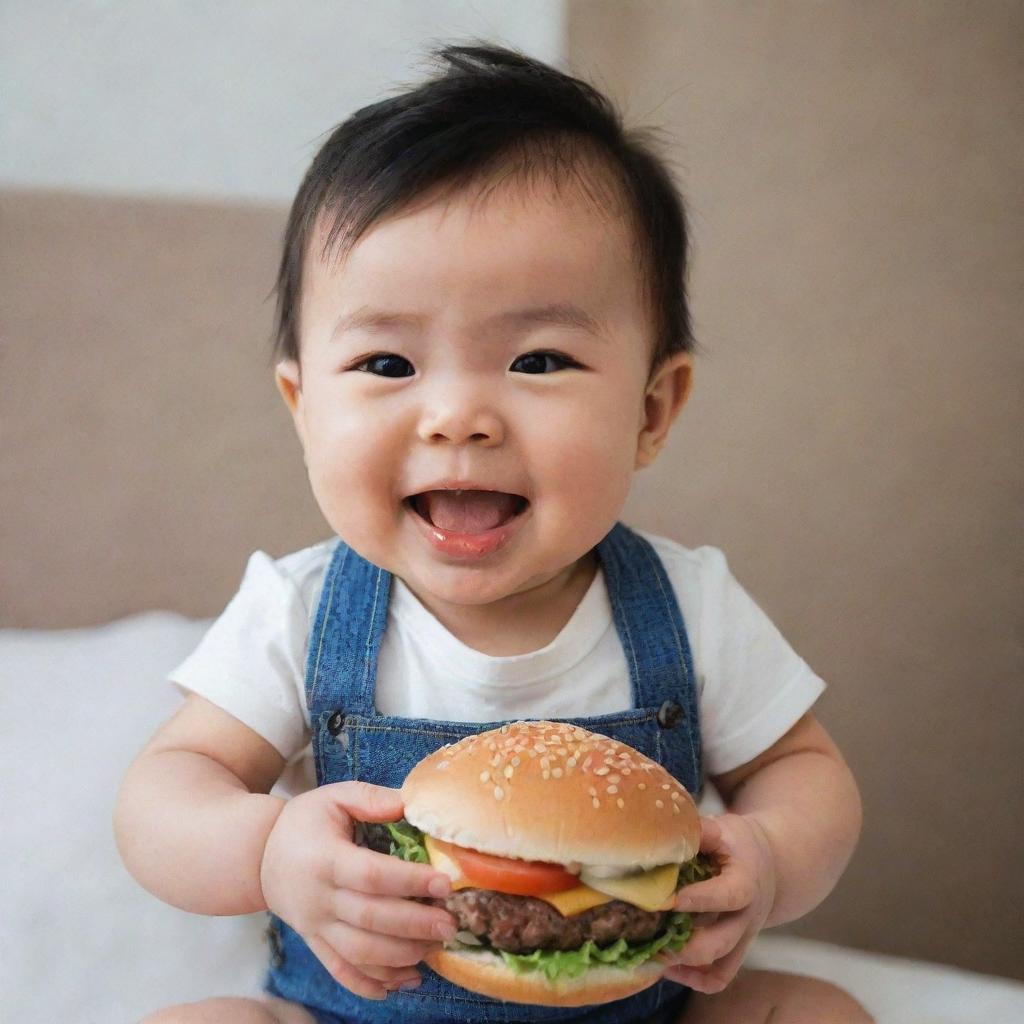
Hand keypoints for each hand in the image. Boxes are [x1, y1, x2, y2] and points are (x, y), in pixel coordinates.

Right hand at [259, 781, 457, 1000]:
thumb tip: (408, 804)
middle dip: (414, 925)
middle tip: (450, 925)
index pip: (371, 875)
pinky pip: (343, 972)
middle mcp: (320, 899)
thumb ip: (370, 798)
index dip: (409, 881)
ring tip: (435, 948)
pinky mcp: (316, 944)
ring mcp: (316, 927)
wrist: (259, 856)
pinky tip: (406, 982)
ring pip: (359, 953)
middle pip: (370, 919)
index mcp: (326, 859)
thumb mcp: (333, 796)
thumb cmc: (305, 823)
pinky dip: (373, 984)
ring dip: (401, 957)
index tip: (444, 883)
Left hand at [660, 813, 776, 993]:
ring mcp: (742, 938)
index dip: (698, 899)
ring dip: (684, 965)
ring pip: (719, 967)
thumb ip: (699, 832)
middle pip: (720, 943)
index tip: (667, 899)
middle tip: (647, 934)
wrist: (769, 865)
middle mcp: (746, 917)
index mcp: (746, 884)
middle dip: (683, 945)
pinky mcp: (734, 950)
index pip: (726, 896)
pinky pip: (718, 978)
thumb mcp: (724, 829)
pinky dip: (694, 979)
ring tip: (651, 952)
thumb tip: (665, 831)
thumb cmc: (738, 844)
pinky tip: (666, 966)